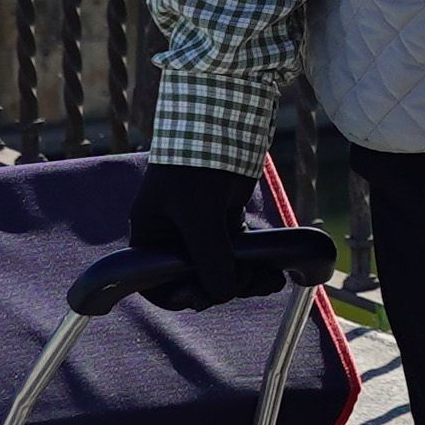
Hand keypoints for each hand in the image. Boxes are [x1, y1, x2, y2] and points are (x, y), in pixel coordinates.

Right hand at [122, 162, 282, 308]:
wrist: (224, 125)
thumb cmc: (195, 166)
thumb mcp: (199, 216)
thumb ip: (210, 259)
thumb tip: (223, 294)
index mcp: (151, 236)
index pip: (155, 282)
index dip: (177, 296)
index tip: (202, 298)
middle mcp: (173, 237)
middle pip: (195, 280)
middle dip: (222, 287)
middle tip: (244, 282)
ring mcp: (202, 230)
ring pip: (221, 270)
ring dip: (245, 281)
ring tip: (266, 281)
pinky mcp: (227, 221)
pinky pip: (239, 255)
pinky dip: (255, 265)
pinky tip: (273, 273)